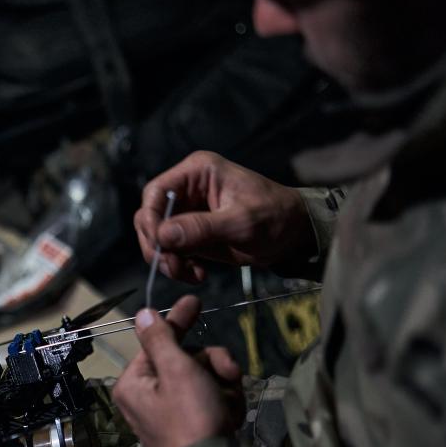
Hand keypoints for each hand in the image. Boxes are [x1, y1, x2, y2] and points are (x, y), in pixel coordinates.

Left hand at [112, 295, 243, 446]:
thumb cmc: (191, 417)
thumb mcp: (176, 370)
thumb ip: (160, 339)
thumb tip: (141, 314)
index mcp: (133, 384)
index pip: (157, 342)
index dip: (179, 323)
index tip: (195, 301)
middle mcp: (147, 397)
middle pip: (185, 360)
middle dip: (213, 365)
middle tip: (230, 371)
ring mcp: (170, 413)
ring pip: (203, 378)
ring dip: (223, 385)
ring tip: (229, 402)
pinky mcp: (191, 426)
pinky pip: (209, 399)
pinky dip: (224, 403)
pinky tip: (231, 415)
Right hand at [134, 151, 313, 282]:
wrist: (295, 234)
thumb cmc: (276, 216)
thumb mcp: (241, 222)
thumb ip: (201, 227)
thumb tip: (162, 235)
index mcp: (197, 172)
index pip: (155, 193)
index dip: (150, 220)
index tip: (159, 245)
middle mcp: (187, 188)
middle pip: (150, 217)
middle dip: (157, 245)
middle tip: (173, 267)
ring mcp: (188, 211)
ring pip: (157, 237)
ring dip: (166, 259)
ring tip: (188, 274)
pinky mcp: (192, 232)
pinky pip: (170, 250)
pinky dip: (177, 265)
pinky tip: (196, 273)